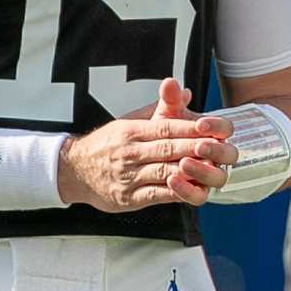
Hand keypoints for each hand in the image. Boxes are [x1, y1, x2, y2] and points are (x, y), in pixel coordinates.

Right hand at [59, 78, 236, 211]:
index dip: (189, 128)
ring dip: (187, 171)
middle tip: (216, 148)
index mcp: (131, 131)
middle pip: (167, 149)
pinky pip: (154, 194)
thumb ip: (160, 110)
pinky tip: (189, 189)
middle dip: (194, 148)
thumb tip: (186, 92)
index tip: (210, 128)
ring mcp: (128, 176)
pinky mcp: (128, 198)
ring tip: (208, 169)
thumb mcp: (129, 121)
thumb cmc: (107, 145)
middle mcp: (129, 152)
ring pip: (162, 172)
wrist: (74, 170)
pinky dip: (173, 192)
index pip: (165, 127)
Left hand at [149, 77, 235, 202]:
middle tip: (199, 146)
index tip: (201, 124)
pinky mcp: (196, 194)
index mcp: (214, 135)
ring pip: (218, 179)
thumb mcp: (166, 115)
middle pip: (230, 156)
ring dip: (203, 171)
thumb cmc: (163, 134)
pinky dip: (186, 190)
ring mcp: (208, 177)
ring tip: (183, 163)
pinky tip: (170, 180)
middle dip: (215, 151)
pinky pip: (198, 196)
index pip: (226, 129)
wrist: (146, 159)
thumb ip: (169, 100)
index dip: (216, 126)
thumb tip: (170, 83)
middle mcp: (216, 157)